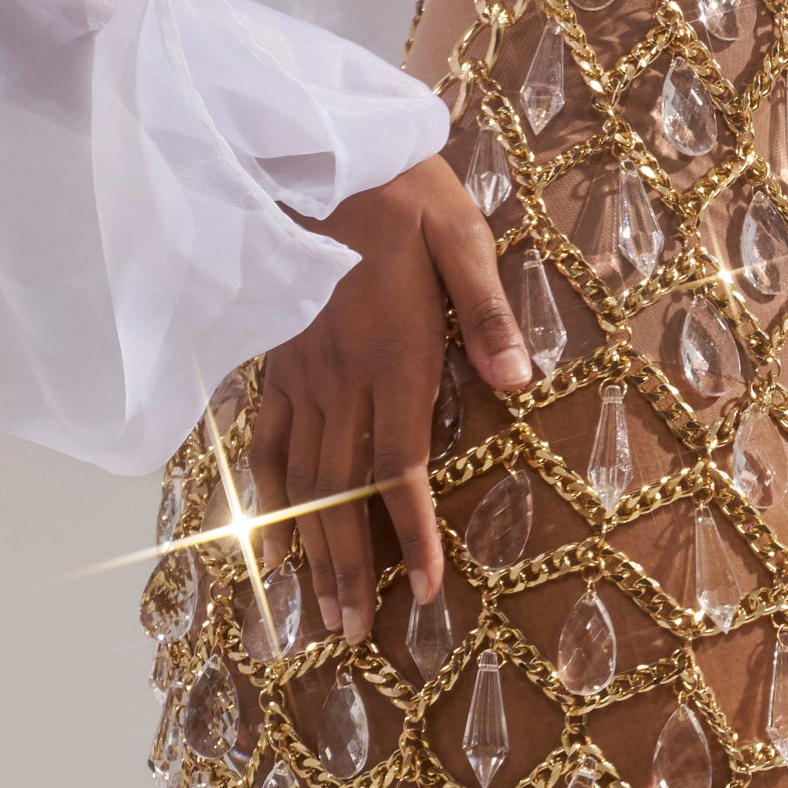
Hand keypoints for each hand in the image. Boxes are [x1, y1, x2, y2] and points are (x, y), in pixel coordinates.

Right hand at [249, 153, 529, 640]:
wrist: (314, 152)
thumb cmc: (402, 189)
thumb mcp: (463, 234)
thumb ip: (490, 312)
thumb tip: (523, 383)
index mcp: (394, 353)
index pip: (400, 465)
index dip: (410, 533)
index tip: (422, 593)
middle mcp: (341, 376)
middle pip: (343, 490)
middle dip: (351, 567)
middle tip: (355, 635)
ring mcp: (300, 371)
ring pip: (302, 477)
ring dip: (308, 550)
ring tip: (315, 614)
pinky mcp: (275, 356)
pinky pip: (265, 439)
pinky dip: (265, 496)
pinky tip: (264, 540)